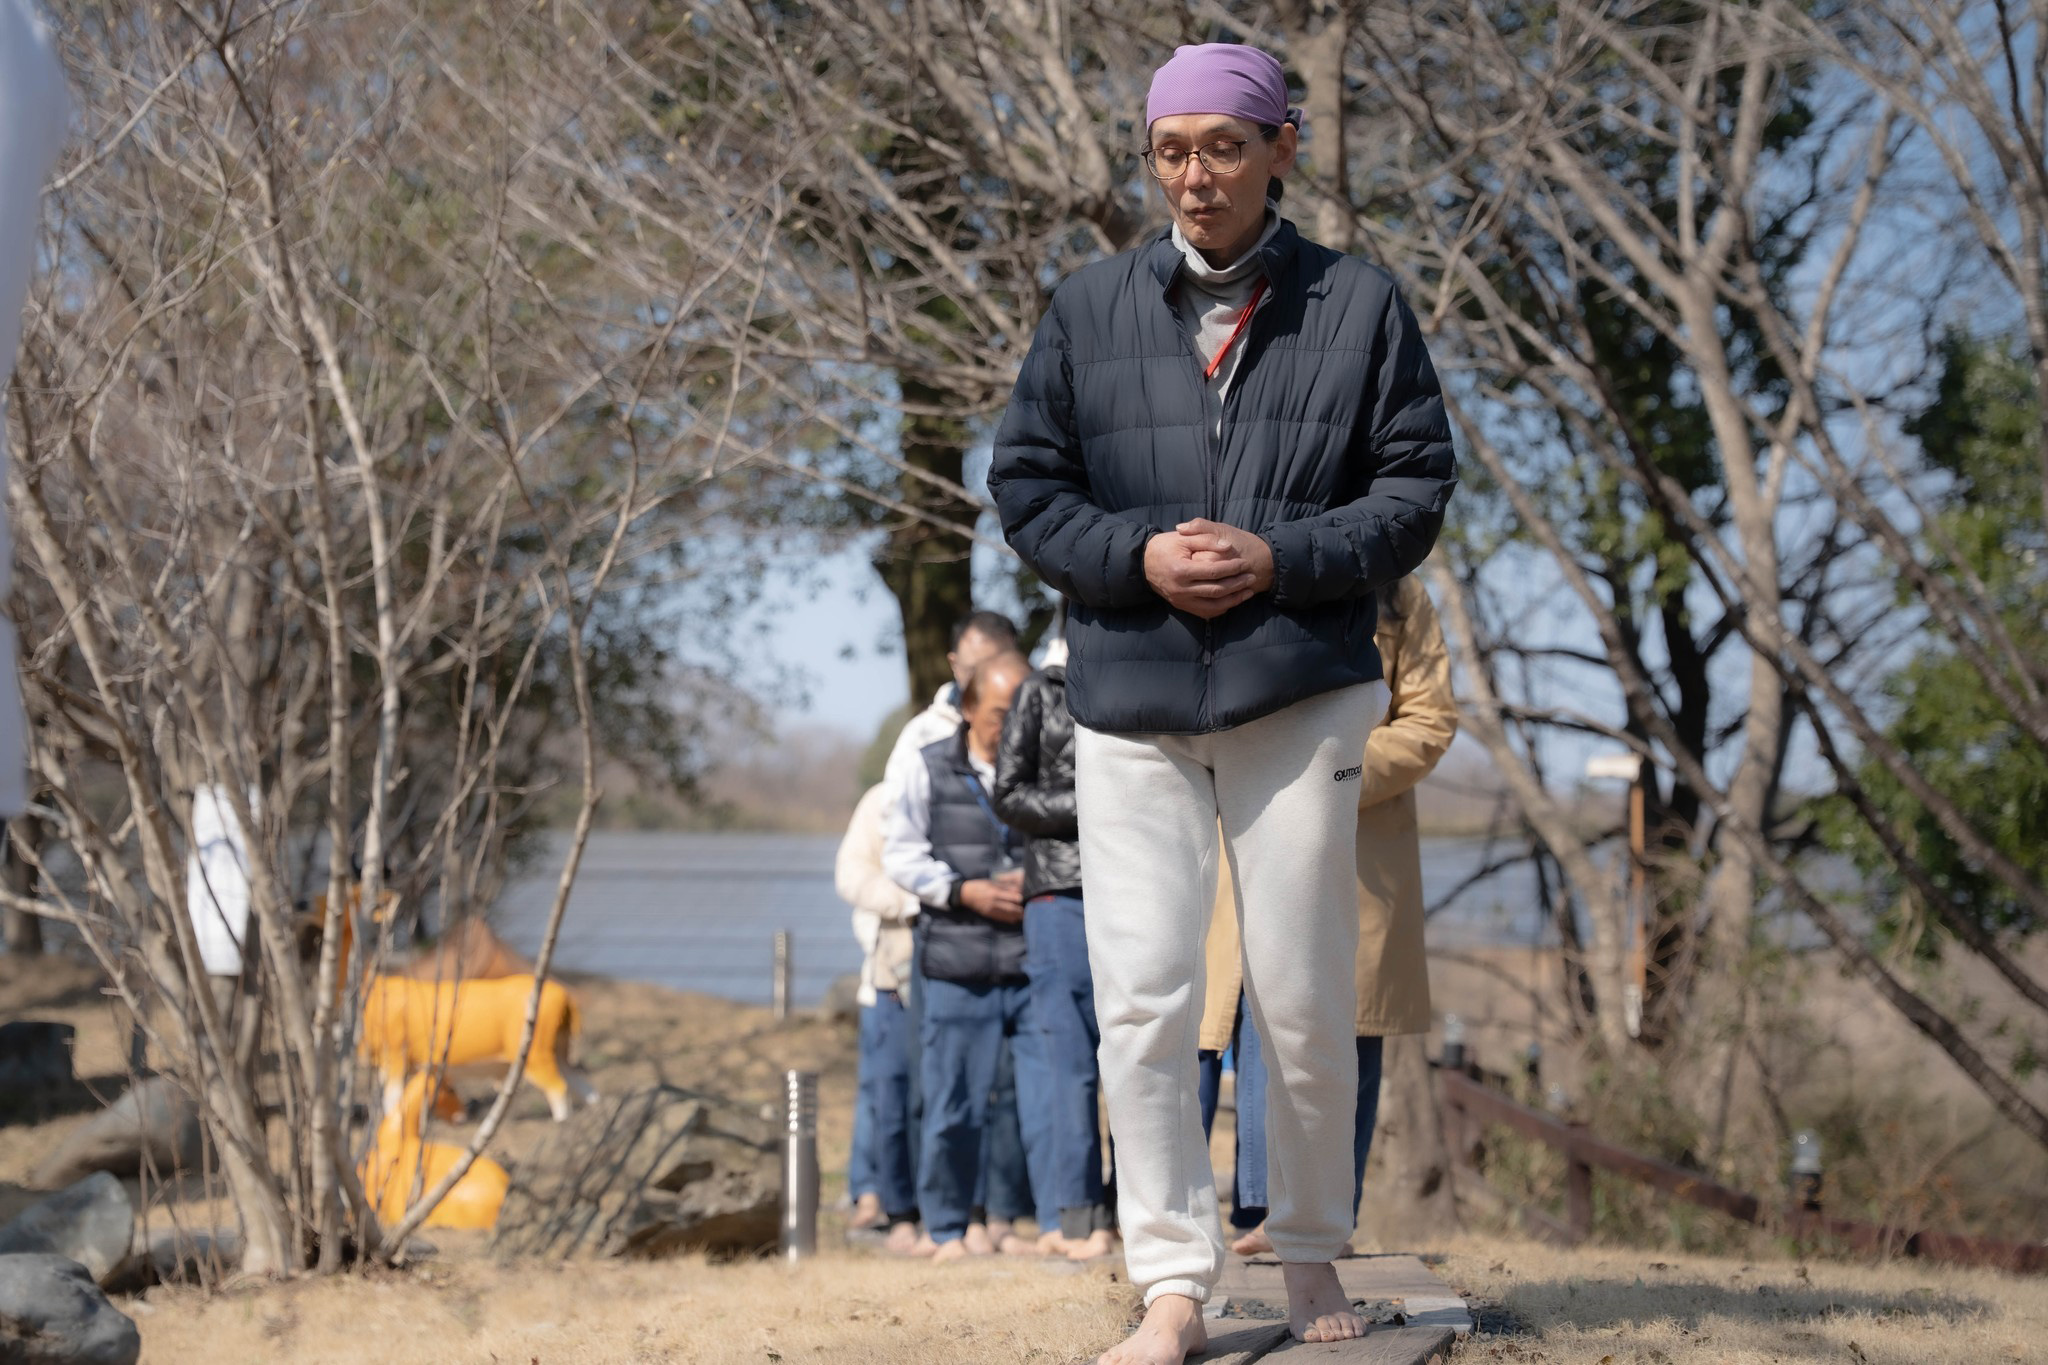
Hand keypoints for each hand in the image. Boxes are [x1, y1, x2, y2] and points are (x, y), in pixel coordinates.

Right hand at [959, 878, 1024, 923]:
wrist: (965, 894)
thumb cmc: (980, 885)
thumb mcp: (992, 882)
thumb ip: (1005, 886)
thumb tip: (1018, 889)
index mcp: (995, 892)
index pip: (1011, 897)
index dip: (1020, 899)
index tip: (1028, 899)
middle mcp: (994, 902)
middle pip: (1011, 907)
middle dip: (1020, 909)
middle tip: (1029, 908)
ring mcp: (991, 909)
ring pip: (1007, 914)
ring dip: (1016, 915)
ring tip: (1024, 915)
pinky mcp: (988, 914)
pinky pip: (1001, 918)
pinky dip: (1008, 919)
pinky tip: (1015, 919)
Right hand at [1144, 521, 1271, 618]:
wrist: (1143, 563)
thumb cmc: (1164, 547)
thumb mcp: (1183, 537)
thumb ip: (1206, 539)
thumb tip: (1228, 546)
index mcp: (1181, 570)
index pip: (1213, 571)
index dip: (1232, 567)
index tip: (1244, 563)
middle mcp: (1181, 589)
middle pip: (1216, 590)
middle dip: (1237, 584)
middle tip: (1252, 577)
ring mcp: (1181, 601)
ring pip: (1213, 605)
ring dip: (1234, 599)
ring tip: (1248, 591)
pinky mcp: (1182, 606)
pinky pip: (1205, 612)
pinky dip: (1221, 608)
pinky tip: (1232, 600)